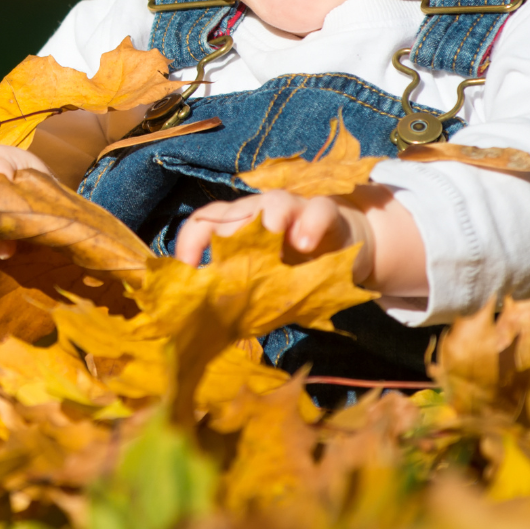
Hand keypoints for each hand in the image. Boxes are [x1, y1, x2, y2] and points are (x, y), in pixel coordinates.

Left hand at [172, 189, 375, 282]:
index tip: (187, 271)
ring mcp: (292, 207)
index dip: (190, 242)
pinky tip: (306, 245)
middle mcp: (257, 211)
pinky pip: (319, 209)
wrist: (342, 250)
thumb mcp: (265, 283)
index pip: (203, 223)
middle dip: (228, 234)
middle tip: (232, 266)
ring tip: (273, 243)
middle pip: (234, 211)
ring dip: (269, 220)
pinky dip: (310, 223)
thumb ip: (242, 295)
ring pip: (274, 201)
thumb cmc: (292, 268)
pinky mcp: (325, 212)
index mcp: (235, 225)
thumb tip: (214, 327)